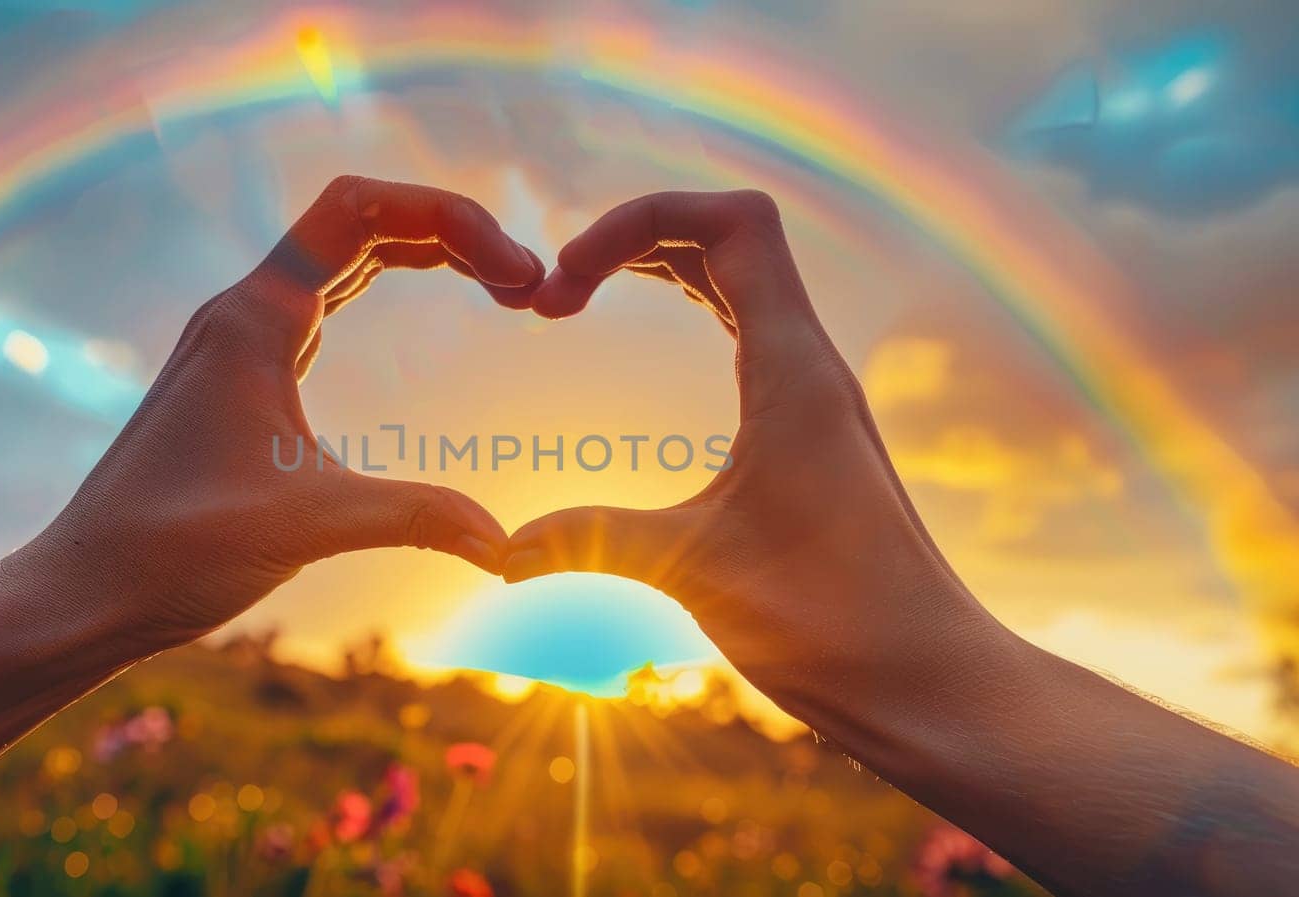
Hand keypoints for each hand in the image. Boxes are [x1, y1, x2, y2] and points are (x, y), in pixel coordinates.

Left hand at [36, 176, 540, 650]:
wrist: (83, 591)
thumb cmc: (172, 550)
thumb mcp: (308, 525)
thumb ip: (416, 517)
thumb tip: (509, 545)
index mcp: (254, 318)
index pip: (361, 209)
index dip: (450, 220)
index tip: (516, 275)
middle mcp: (244, 312)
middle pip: (362, 221)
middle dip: (452, 235)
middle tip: (529, 286)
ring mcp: (241, 342)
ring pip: (344, 259)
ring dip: (424, 257)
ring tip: (503, 289)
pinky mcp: (243, 378)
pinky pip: (326, 302)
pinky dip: (385, 292)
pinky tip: (425, 318)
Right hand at [504, 190, 1006, 727]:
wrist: (929, 679)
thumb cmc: (831, 623)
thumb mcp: (692, 572)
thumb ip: (590, 541)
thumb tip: (498, 553)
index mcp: (793, 370)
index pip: (731, 224)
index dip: (640, 220)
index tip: (566, 280)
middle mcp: (813, 366)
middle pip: (730, 236)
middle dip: (634, 240)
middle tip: (552, 300)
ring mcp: (818, 396)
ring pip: (743, 280)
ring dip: (662, 268)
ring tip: (576, 302)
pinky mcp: (816, 432)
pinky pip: (753, 330)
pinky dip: (695, 311)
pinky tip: (658, 347)